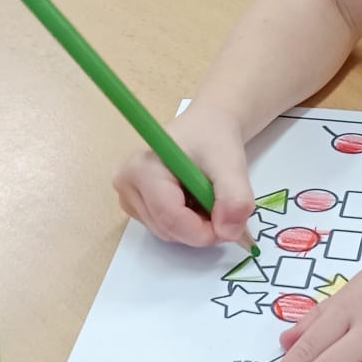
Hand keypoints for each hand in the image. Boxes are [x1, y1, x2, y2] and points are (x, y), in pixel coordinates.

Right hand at [113, 102, 253, 249]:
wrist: (206, 128)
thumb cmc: (213, 138)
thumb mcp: (232, 163)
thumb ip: (235, 198)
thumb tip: (230, 233)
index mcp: (142, 168)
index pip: (170, 218)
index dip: (204, 231)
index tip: (232, 227)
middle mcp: (126, 184)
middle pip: (168, 229)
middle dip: (202, 228)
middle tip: (225, 207)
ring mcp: (128, 197)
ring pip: (168, 233)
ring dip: (196, 226)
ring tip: (208, 196)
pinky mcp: (135, 205)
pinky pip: (166, 229)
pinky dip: (188, 224)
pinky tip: (195, 201)